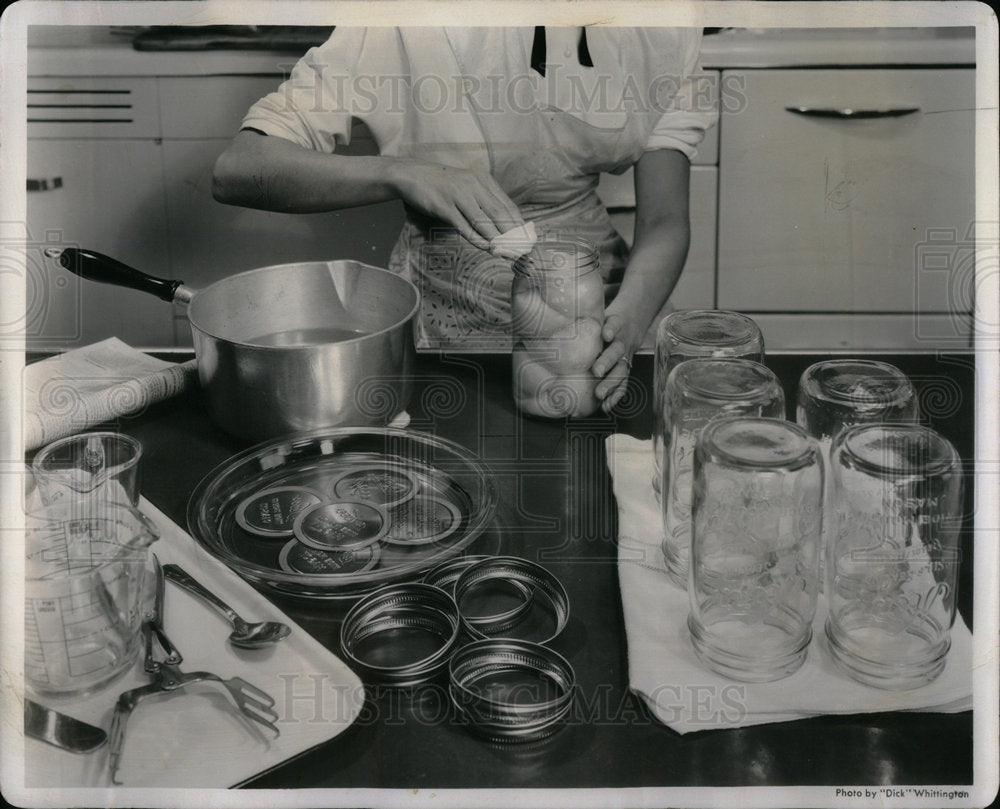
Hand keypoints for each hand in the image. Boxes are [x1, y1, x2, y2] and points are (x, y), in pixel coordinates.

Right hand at [387, 159, 522, 249]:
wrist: (413, 175)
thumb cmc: (443, 184)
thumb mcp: (468, 186)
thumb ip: (485, 200)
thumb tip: (504, 224)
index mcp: (483, 180)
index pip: (507, 205)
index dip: (518, 224)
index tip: (526, 239)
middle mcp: (474, 185)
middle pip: (499, 213)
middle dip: (511, 234)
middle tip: (520, 250)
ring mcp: (459, 195)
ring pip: (483, 221)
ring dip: (496, 239)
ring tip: (506, 253)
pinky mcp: (444, 206)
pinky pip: (464, 226)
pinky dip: (476, 239)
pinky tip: (485, 248)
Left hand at [591, 313, 640, 412]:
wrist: (629, 327)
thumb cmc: (603, 325)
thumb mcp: (597, 319)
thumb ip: (581, 323)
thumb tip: (550, 330)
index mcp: (615, 326)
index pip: (614, 324)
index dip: (611, 329)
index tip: (606, 335)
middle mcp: (620, 342)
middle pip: (617, 351)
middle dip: (607, 361)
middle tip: (597, 371)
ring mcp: (624, 358)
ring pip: (621, 370)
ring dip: (611, 383)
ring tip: (600, 393)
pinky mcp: (626, 371)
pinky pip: (624, 384)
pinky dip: (615, 396)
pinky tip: (606, 405)